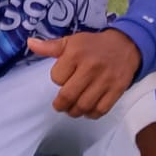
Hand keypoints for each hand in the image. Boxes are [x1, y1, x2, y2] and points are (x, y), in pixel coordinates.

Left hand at [26, 29, 141, 117]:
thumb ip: (50, 46)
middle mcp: (90, 68)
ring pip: (84, 105)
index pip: (56, 77)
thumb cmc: (93, 45)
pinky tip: (87, 110)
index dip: (57, 80)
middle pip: (68, 96)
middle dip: (60, 104)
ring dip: (74, 112)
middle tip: (59, 105)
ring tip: (71, 109)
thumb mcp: (71, 41)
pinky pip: (101, 110)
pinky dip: (91, 114)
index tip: (62, 78)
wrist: (126, 45)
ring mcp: (105, 80)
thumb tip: (30, 43)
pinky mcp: (117, 90)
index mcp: (76, 54)